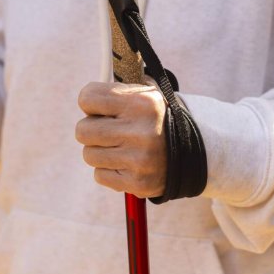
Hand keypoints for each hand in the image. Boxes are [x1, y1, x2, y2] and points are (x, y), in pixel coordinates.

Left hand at [76, 81, 166, 198]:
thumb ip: (115, 90)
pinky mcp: (138, 183)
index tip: (98, 108)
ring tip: (120, 147)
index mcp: (142, 103)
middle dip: (91, 130)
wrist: (191, 151)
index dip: (90, 103)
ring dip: (100, 151)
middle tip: (106, 129)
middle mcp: (141, 131)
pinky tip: (126, 163)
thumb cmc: (155, 118)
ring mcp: (139, 160)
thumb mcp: (144, 94)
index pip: (87, 98)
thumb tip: (86, 95)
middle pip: (82, 130)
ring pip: (89, 154)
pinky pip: (99, 175)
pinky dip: (108, 170)